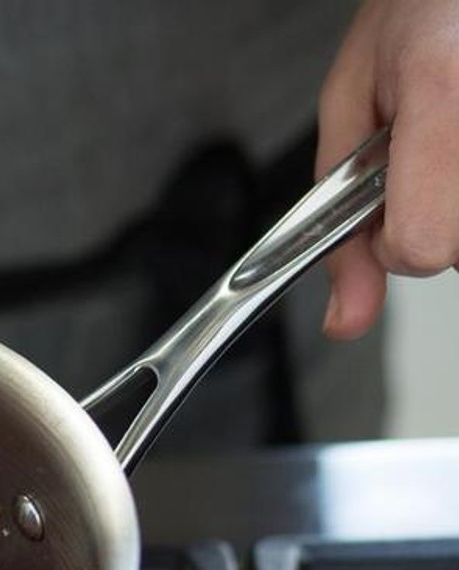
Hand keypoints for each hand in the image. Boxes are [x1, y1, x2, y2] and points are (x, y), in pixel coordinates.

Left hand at [317, 0, 458, 339]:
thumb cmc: (421, 12)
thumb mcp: (351, 105)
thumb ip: (344, 222)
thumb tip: (346, 318)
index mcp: (446, 95)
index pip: (422, 245)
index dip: (394, 240)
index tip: (388, 201)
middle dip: (437, 215)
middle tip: (432, 148)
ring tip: (452, 136)